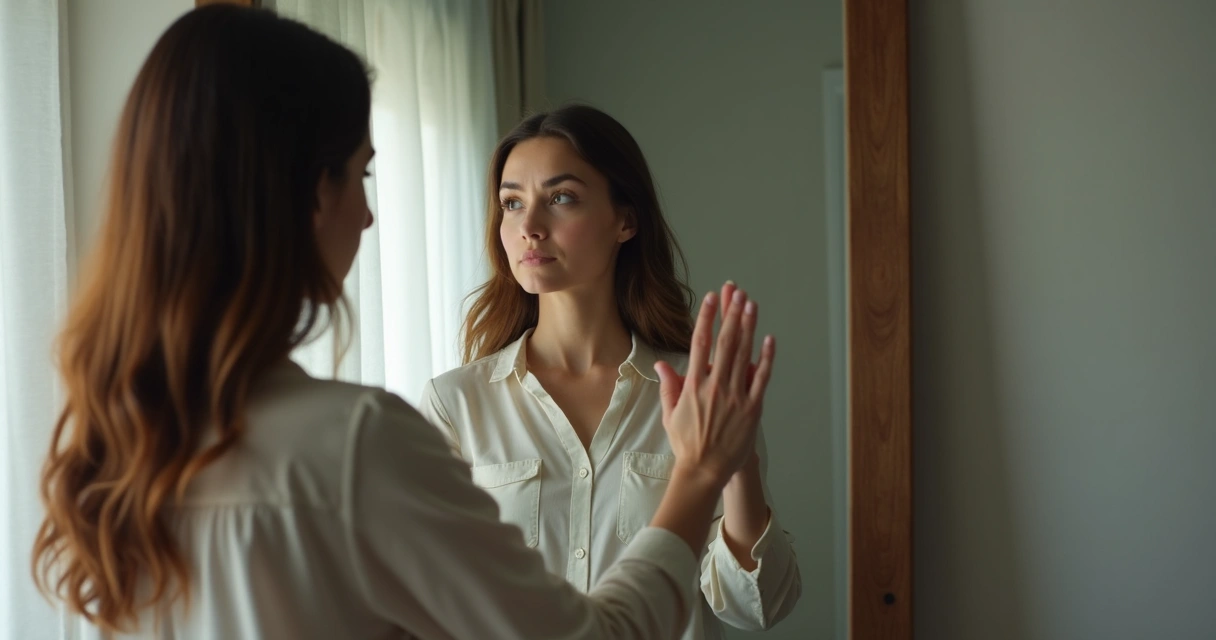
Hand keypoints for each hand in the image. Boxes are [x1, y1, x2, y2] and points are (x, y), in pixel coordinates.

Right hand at [653, 285, 775, 486]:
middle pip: (725, 342)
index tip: (712, 299)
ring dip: (748, 327)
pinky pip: (761, 379)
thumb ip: (669, 386)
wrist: (704, 469)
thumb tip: (661, 365)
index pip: (700, 343)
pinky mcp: (752, 408)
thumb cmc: (686, 443)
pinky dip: (766, 359)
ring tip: (751, 305)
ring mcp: (735, 396)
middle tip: (737, 292)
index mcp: (693, 385)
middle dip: (731, 314)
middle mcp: (715, 386)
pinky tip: (769, 340)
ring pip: (743, 355)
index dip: (707, 318)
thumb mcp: (670, 413)